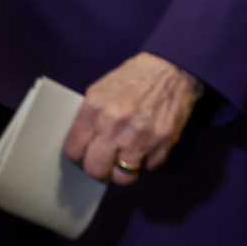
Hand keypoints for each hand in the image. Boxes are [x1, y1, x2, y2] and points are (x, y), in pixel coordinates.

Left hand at [62, 52, 202, 184]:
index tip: (84, 153)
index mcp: (95, 108)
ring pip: (123, 177)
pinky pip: (148, 168)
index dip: (78, 154)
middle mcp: (115, 125)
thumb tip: (82, 143)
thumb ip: (90, 116)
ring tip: (125, 159)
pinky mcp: (163, 144)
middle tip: (104, 160)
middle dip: (98, 168)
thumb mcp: (102, 88)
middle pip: (96, 170)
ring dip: (123, 171)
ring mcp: (140, 137)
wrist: (172, 68)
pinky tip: (146, 146)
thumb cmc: (134, 76)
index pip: (74, 150)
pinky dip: (146, 161)